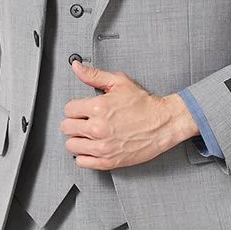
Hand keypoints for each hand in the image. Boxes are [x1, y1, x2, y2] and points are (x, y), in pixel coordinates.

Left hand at [62, 60, 198, 169]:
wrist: (164, 123)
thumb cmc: (144, 104)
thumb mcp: (119, 82)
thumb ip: (94, 75)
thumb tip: (76, 67)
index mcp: (98, 107)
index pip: (68, 110)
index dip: (75, 108)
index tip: (81, 110)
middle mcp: (98, 128)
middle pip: (66, 128)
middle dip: (74, 123)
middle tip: (84, 122)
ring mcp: (103, 146)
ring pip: (71, 146)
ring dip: (77, 140)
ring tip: (88, 135)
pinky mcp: (109, 161)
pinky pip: (82, 162)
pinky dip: (84, 156)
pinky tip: (92, 148)